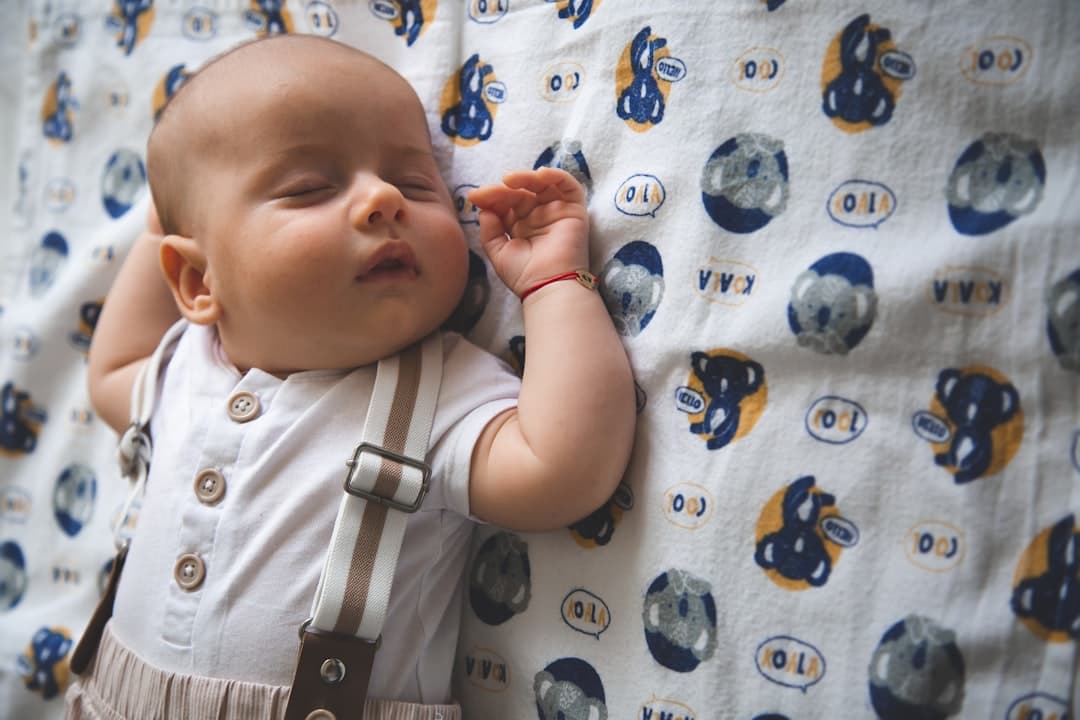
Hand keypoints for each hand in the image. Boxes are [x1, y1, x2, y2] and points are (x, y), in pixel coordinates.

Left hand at [468, 167, 589, 296]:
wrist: (548, 285)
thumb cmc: (524, 275)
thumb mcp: (498, 252)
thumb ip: (490, 230)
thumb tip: (484, 209)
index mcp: (521, 226)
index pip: (507, 203)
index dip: (492, 197)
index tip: (475, 197)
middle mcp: (539, 217)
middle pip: (522, 191)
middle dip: (504, 189)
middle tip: (490, 192)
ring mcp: (556, 212)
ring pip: (543, 185)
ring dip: (527, 177)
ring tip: (510, 180)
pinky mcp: (574, 211)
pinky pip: (569, 186)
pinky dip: (556, 175)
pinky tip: (540, 175)